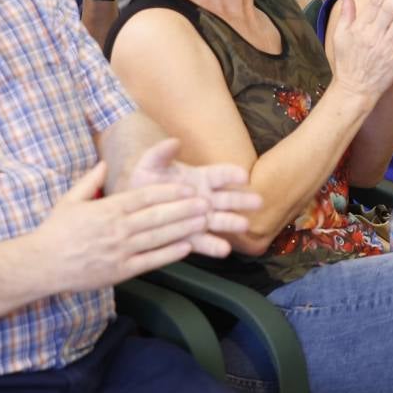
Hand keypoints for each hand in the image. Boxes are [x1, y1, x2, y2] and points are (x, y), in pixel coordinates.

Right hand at [31, 160, 211, 292]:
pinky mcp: (120, 271)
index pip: (144, 197)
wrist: (41, 265)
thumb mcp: (70, 200)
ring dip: (183, 229)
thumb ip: (90, 181)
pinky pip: (150, 261)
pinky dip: (169, 254)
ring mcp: (119, 251)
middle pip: (157, 216)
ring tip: (203, 222)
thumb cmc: (56, 232)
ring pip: (157, 238)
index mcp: (107, 209)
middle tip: (206, 203)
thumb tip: (104, 162)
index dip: (170, 192)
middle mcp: (116, 229)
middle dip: (184, 209)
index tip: (189, 188)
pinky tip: (187, 246)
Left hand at [124, 138, 260, 256]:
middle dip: (242, 200)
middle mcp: (206, 198)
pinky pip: (205, 242)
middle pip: (228, 198)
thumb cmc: (145, 180)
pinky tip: (224, 250)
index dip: (232, 175)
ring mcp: (201, 219)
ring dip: (232, 223)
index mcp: (201, 178)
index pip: (221, 174)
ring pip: (220, 220)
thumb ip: (162, 153)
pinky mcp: (192, 237)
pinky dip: (214, 246)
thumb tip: (174, 141)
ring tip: (244, 226)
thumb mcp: (151, 164)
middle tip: (258, 202)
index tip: (243, 177)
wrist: (134, 206)